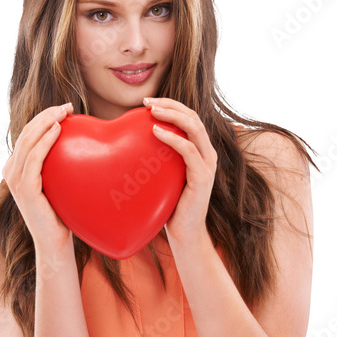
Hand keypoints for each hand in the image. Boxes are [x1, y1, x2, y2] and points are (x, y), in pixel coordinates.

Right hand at [2, 102, 74, 249]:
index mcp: (16, 166)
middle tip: (67, 106)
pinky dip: (45, 141)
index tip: (65, 108)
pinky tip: (58, 130)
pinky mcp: (24, 189)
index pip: (28, 133)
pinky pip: (34, 158)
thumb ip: (57, 161)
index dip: (44, 116)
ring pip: (28, 141)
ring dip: (46, 122)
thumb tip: (78, 139)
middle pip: (27, 133)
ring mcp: (15, 180)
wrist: (56, 243)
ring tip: (63, 112)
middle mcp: (11, 171)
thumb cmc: (61, 211)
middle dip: (47, 115)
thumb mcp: (57, 180)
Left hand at [143, 97, 217, 244]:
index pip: (189, 117)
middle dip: (170, 105)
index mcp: (199, 149)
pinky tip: (156, 132)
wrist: (184, 234)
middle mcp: (207, 153)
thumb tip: (129, 140)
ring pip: (194, 128)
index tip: (147, 102)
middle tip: (147, 102)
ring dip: (172, 115)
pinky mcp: (203, 177)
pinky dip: (173, 138)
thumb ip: (157, 156)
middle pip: (193, 117)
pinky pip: (189, 151)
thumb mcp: (163, 173)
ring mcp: (207, 164)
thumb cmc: (169, 203)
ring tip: (152, 111)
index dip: (170, 104)